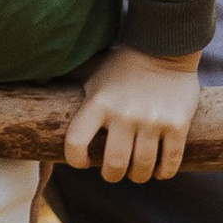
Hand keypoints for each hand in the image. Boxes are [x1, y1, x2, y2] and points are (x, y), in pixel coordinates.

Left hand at [64, 43, 200, 184]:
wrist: (164, 47)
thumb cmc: (123, 65)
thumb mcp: (94, 74)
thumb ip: (76, 90)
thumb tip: (45, 89)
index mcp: (98, 102)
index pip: (76, 142)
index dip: (76, 159)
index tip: (84, 162)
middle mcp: (124, 114)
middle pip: (115, 164)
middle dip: (112, 175)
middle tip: (115, 172)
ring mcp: (152, 120)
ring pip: (143, 167)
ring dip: (139, 175)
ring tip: (137, 172)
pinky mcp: (177, 124)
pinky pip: (171, 160)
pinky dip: (165, 172)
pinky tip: (160, 171)